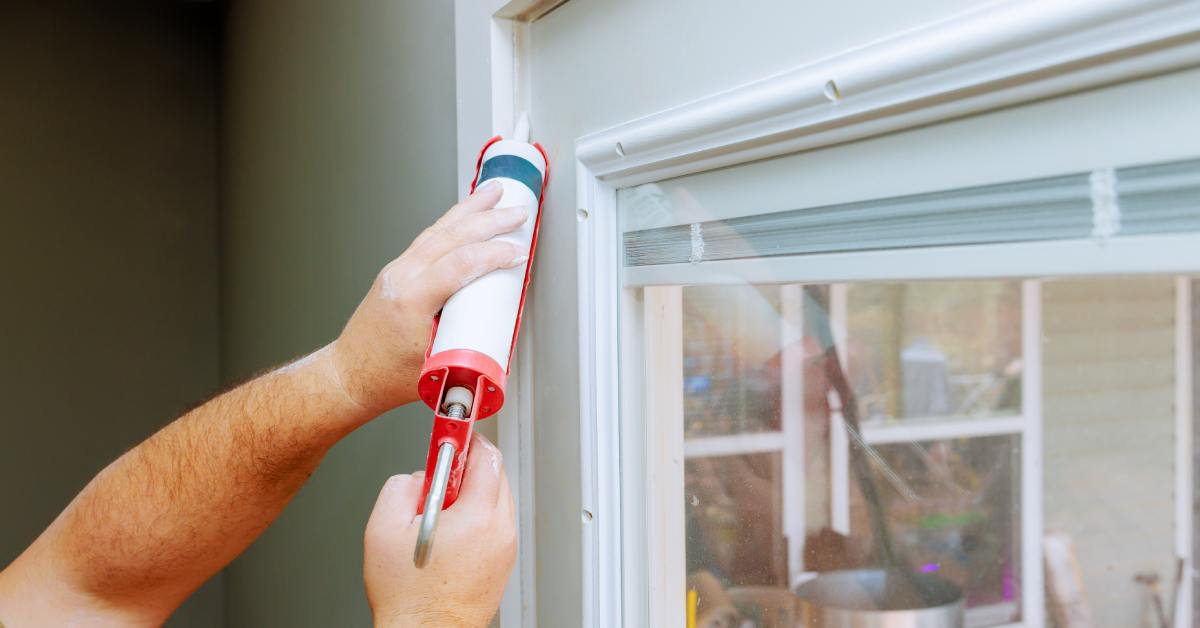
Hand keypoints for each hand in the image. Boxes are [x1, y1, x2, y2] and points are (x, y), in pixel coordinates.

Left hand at [331, 182, 528, 414]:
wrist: (350, 374)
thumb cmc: (385, 377)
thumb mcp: (436, 368)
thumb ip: (470, 348)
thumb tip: (503, 335)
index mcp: (409, 300)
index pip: (459, 265)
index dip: (492, 255)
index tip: (517, 252)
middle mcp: (401, 278)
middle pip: (451, 237)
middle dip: (489, 221)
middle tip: (518, 212)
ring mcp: (398, 270)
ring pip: (439, 230)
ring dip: (471, 210)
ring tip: (495, 192)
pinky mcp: (399, 270)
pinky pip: (430, 237)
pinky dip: (453, 221)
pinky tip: (467, 213)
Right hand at [364, 434, 516, 626]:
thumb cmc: (409, 596)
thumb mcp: (383, 529)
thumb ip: (401, 486)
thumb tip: (417, 475)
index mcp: (478, 516)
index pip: (486, 456)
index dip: (464, 440)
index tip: (450, 436)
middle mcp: (500, 530)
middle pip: (496, 474)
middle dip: (467, 466)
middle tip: (438, 476)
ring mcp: (505, 548)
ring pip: (498, 498)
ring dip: (472, 491)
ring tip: (440, 510)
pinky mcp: (503, 562)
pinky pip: (496, 522)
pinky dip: (477, 515)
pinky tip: (449, 531)